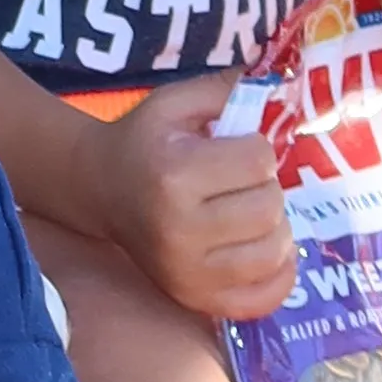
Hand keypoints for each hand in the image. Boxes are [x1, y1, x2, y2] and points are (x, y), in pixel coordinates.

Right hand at [99, 72, 296, 318]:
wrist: (102, 190)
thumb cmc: (144, 142)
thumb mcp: (174, 102)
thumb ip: (225, 90)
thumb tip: (280, 82)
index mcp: (175, 173)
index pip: (259, 160)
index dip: (256, 148)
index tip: (235, 148)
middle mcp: (182, 229)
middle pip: (270, 207)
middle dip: (265, 187)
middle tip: (242, 182)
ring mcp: (189, 272)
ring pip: (274, 252)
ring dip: (275, 228)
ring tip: (253, 213)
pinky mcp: (196, 299)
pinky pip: (264, 299)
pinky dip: (279, 276)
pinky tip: (267, 250)